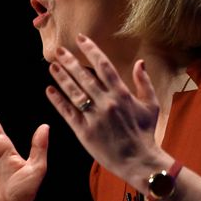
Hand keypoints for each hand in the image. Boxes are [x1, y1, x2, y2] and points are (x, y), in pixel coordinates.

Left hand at [45, 34, 161, 180]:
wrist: (139, 161)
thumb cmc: (146, 134)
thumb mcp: (151, 105)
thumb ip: (144, 83)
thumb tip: (140, 62)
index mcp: (122, 94)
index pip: (103, 65)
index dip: (90, 50)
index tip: (80, 39)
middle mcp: (106, 102)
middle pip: (84, 76)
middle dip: (70, 61)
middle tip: (58, 50)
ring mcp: (94, 117)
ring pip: (74, 92)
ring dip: (61, 78)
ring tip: (52, 66)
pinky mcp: (85, 132)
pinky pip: (68, 113)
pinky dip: (58, 101)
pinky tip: (49, 90)